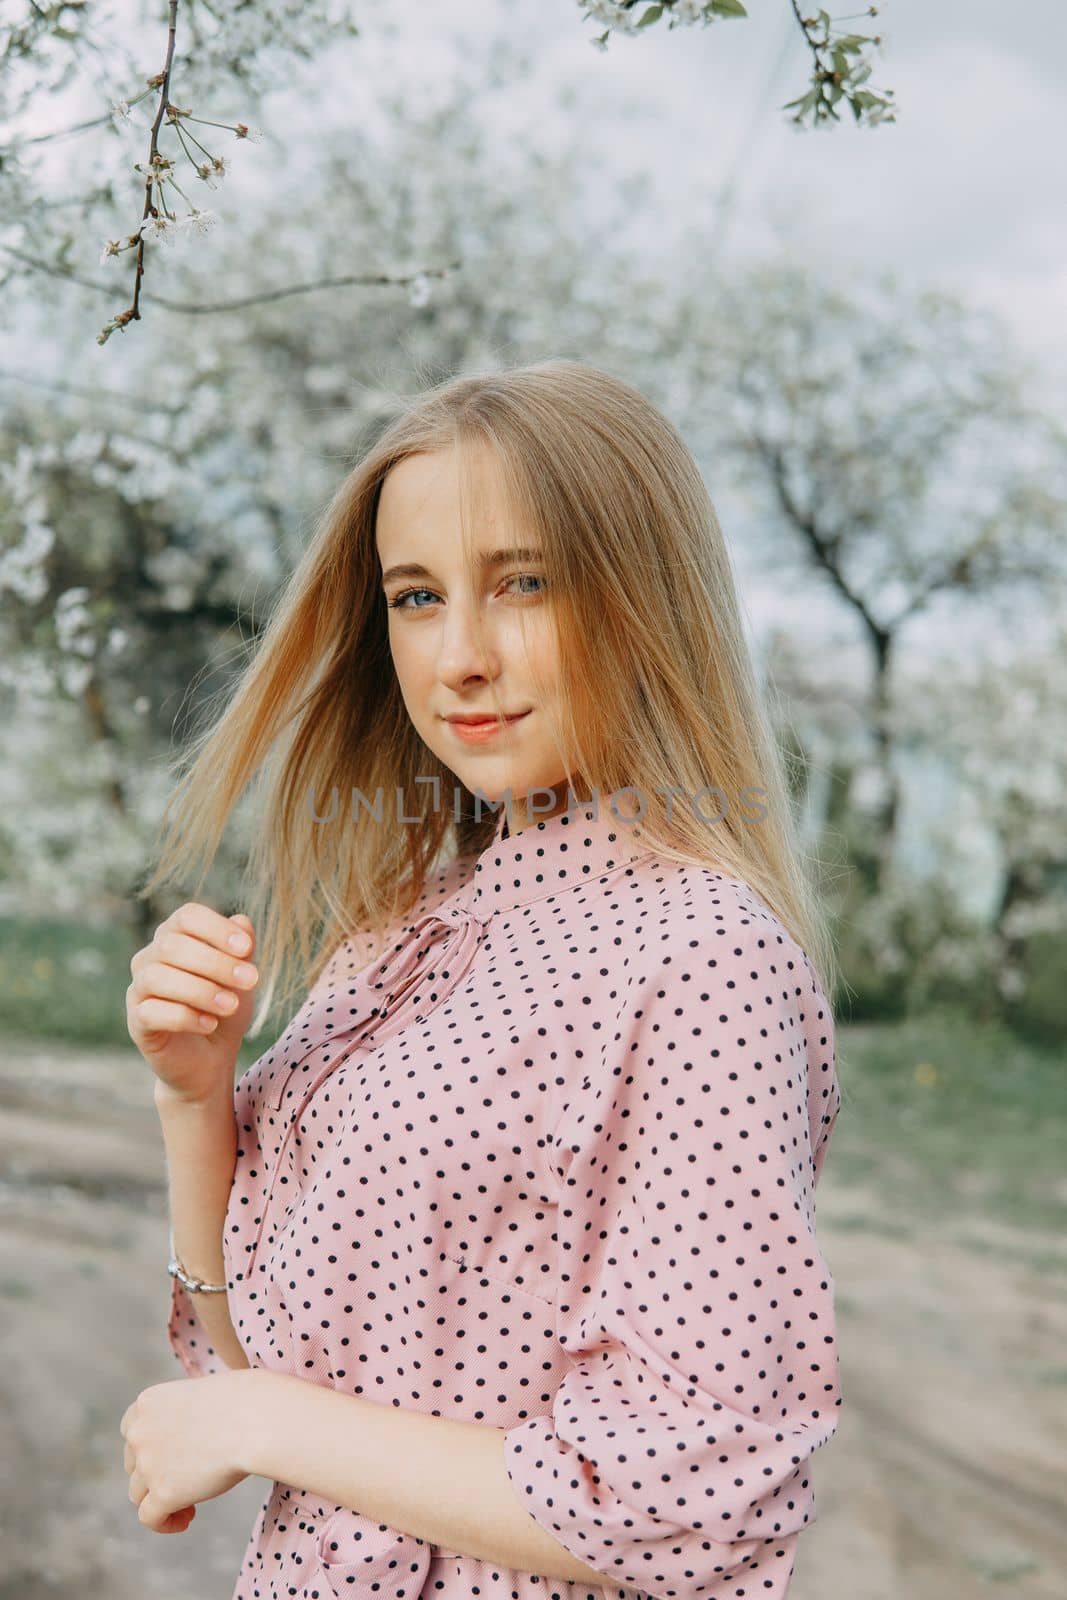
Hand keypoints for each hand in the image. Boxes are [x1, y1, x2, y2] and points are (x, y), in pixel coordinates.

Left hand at [119, 1367, 260, 1532]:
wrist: (254, 1419)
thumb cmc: (244, 1402)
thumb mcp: (204, 1395)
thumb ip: (186, 1415)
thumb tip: (191, 1440)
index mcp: (148, 1403)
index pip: (130, 1431)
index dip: (148, 1447)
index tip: (172, 1455)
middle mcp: (139, 1432)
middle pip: (134, 1464)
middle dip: (155, 1474)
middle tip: (187, 1480)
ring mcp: (148, 1464)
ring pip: (139, 1494)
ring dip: (161, 1499)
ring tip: (191, 1504)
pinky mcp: (162, 1493)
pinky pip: (150, 1518)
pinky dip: (165, 1523)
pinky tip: (187, 1520)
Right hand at [126, 904, 258, 1103]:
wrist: (211, 1058)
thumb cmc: (225, 1007)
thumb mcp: (242, 978)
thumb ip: (242, 949)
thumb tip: (242, 922)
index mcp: (175, 937)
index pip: (187, 916)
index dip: (216, 928)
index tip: (246, 948)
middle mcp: (149, 958)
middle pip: (171, 945)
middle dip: (215, 962)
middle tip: (251, 980)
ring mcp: (138, 990)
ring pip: (157, 977)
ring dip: (201, 990)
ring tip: (232, 1006)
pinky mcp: (136, 1022)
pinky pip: (151, 1012)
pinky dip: (185, 1016)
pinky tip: (210, 1024)